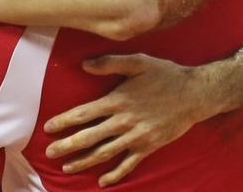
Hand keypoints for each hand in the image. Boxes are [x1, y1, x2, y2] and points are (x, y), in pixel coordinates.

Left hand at [44, 54, 206, 186]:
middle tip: (49, 153)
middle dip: (67, 146)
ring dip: (83, 161)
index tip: (48, 128)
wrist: (194, 94)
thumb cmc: (165, 74)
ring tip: (66, 167)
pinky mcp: (148, 146)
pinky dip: (115, 174)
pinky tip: (102, 181)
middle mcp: (124, 121)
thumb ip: (111, 62)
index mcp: (118, 100)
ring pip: (104, 153)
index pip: (84, 113)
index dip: (64, 121)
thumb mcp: (138, 61)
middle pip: (89, 137)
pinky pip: (128, 164)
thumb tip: (84, 64)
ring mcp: (136, 136)